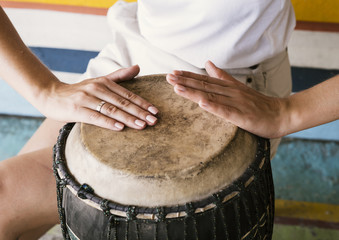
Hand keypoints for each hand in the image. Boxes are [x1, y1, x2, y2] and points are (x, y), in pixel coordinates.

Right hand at [40, 65, 157, 130]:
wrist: (51, 95)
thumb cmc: (79, 91)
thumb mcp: (99, 81)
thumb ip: (119, 76)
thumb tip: (138, 67)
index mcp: (104, 82)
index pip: (128, 94)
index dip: (142, 103)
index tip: (155, 111)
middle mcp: (97, 88)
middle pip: (122, 102)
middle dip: (140, 112)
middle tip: (154, 121)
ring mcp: (86, 98)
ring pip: (111, 109)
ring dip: (128, 118)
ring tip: (142, 126)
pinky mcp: (76, 109)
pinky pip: (95, 117)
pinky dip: (108, 122)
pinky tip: (120, 127)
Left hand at [166, 61, 286, 137]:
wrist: (281, 114)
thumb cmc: (259, 104)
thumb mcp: (239, 88)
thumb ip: (223, 77)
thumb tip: (208, 64)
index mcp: (228, 87)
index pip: (205, 80)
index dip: (188, 76)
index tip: (173, 73)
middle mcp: (230, 92)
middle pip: (205, 86)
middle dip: (185, 82)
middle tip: (168, 77)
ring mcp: (237, 103)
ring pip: (212, 97)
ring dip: (193, 92)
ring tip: (177, 88)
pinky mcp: (243, 116)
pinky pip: (226, 111)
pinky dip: (214, 107)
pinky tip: (202, 103)